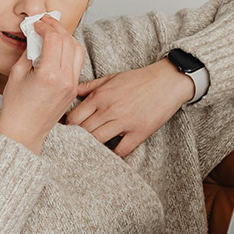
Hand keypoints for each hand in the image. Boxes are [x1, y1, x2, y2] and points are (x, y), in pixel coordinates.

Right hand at [0, 15, 85, 154]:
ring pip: (77, 51)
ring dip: (66, 38)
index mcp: (50, 75)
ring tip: (51, 32)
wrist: (25, 131)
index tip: (36, 23)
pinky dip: (69, 51)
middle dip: (57, 28)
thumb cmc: (16, 106)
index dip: (45, 26)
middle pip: (69, 42)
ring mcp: (72, 85)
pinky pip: (76, 63)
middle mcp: (66, 80)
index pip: (54, 39)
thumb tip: (36, 35)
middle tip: (44, 22)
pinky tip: (57, 48)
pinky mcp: (74, 90)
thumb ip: (30, 51)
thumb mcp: (17, 73)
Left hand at [64, 58, 193, 158]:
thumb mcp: (111, 78)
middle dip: (76, 139)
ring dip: (93, 147)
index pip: (74, 118)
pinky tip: (110, 154)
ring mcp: (124, 122)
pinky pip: (121, 150)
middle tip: (73, 145)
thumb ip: (89, 87)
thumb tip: (71, 92)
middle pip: (83, 131)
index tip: (66, 133)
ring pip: (98, 141)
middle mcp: (109, 109)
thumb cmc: (139, 79)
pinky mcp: (139, 132)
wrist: (167, 81)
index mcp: (100, 96)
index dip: (67, 128)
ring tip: (90, 150)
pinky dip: (113, 155)